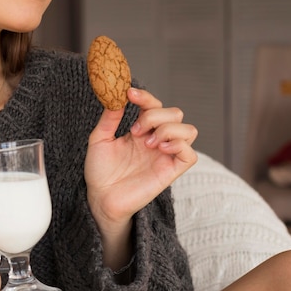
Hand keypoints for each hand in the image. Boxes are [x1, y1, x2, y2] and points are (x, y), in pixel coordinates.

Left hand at [85, 88, 197, 267]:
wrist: (100, 197)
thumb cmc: (99, 170)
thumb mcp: (99, 139)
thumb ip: (110, 118)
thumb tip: (116, 96)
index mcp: (141, 129)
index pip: (154, 105)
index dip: (145, 96)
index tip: (128, 94)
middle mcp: (156, 139)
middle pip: (175, 113)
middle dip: (155, 115)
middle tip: (135, 130)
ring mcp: (165, 155)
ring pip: (189, 130)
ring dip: (168, 129)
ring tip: (147, 142)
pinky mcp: (171, 171)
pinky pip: (190, 154)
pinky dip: (179, 145)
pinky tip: (159, 147)